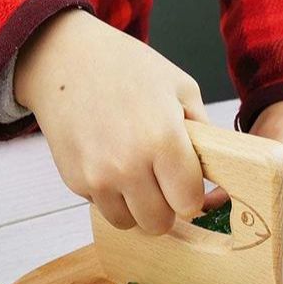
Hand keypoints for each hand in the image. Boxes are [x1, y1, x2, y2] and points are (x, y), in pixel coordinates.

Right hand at [15, 9, 207, 234]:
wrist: (64, 60)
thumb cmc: (125, 67)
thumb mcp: (179, 86)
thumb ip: (204, 131)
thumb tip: (217, 169)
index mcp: (163, 140)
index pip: (188, 202)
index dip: (192, 196)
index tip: (187, 184)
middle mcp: (129, 165)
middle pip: (159, 223)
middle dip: (166, 208)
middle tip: (163, 185)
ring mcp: (98, 177)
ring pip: (129, 223)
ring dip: (136, 207)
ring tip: (136, 177)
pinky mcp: (75, 181)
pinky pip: (101, 207)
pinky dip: (110, 195)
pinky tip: (109, 163)